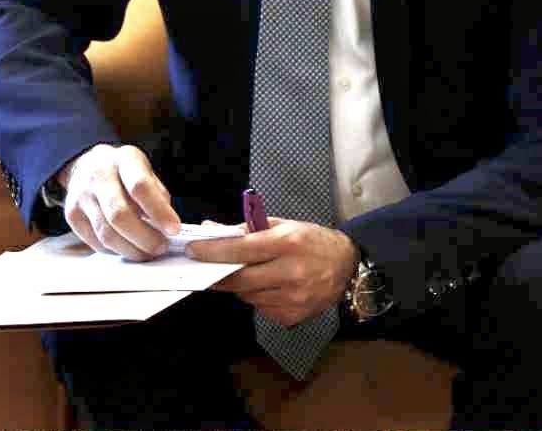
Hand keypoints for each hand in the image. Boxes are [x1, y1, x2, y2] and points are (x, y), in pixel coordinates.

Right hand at [58, 143, 179, 260]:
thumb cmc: (123, 172)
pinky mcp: (72, 216)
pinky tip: (128, 248)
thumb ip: (157, 195)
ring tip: (147, 252)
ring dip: (131, 249)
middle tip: (160, 247)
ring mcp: (82, 197)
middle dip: (144, 237)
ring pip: (106, 233)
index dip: (159, 211)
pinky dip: (115, 250)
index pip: (140, 187)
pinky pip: (96, 242)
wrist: (86, 165)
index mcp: (124, 160)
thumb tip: (167, 226)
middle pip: (120, 215)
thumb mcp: (145, 170)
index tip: (174, 229)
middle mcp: (99, 177)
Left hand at [188, 219, 356, 326]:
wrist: (348, 266)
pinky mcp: (291, 316)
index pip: (240, 249)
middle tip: (206, 270)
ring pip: (248, 295)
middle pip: (239, 279)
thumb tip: (213, 231)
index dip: (213, 251)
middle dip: (218, 275)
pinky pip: (261, 308)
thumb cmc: (314, 241)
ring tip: (255, 274)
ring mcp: (291, 297)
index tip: (193, 251)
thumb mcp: (286, 226)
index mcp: (288, 243)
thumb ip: (249, 229)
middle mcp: (290, 272)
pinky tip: (272, 287)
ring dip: (242, 286)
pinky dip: (258, 298)